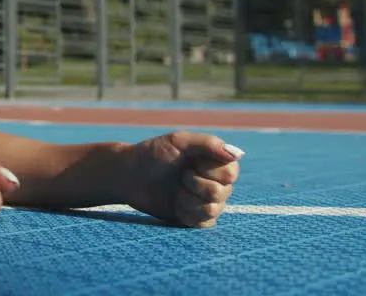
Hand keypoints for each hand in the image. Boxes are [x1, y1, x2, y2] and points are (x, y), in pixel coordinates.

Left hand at [121, 130, 242, 227]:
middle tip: (180, 177)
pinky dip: (187, 214)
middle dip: (196, 185)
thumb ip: (207, 143)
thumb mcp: (178, 141)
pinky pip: (204, 224)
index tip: (189, 163)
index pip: (231, 173)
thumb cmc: (153, 154)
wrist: (129, 175)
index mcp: (215, 163)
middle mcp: (216, 182)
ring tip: (175, 191)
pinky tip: (175, 205)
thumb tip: (236, 155)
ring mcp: (206, 202)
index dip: (209, 170)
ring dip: (188, 199)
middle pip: (223, 192)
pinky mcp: (196, 218)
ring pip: (213, 209)